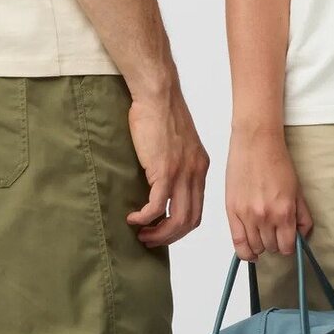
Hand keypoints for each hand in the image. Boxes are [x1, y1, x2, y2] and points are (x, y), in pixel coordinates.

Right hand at [125, 84, 207, 247]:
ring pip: (177, 218)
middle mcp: (196, 173)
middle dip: (170, 236)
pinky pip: (158, 206)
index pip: (197, 209)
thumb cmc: (160, 113)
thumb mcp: (175, 143)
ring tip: (141, 234)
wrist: (158, 94)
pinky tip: (133, 218)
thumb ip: (174, 163)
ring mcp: (182, 173)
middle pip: (190, 220)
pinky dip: (145, 217)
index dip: (180, 227)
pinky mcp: (164, 170)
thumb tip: (160, 182)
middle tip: (150, 240)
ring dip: (159, 233)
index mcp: (200, 167)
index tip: (163, 231)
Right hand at [225, 128, 313, 262]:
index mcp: (284, 212)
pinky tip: (251, 252)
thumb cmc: (276, 162)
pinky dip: (245, 252)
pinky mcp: (232, 211)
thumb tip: (302, 236)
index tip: (287, 242)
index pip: (287, 247)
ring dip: (261, 245)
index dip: (289, 247)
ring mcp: (247, 215)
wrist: (255, 143)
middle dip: (275, 244)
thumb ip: (302, 217)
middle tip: (275, 234)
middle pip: (271, 248)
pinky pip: (237, 242)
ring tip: (263, 235)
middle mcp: (265, 217)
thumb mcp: (297, 191)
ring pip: (255, 247)